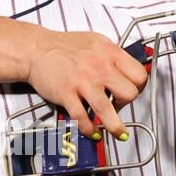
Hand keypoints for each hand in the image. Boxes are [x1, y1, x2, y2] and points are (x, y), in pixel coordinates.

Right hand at [23, 31, 147, 138]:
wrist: (36, 50)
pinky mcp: (66, 93)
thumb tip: (128, 73)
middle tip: (118, 105)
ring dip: (115, 127)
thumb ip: (113, 57)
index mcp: (109, 52)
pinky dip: (88, 127)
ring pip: (107, 110)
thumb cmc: (64, 47)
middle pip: (128, 93)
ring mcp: (82, 81)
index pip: (139, 74)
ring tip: (119, 134)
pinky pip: (81, 116)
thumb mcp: (96, 42)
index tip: (134, 92)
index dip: (139, 87)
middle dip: (126, 103)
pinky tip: (91, 130)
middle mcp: (99, 66)